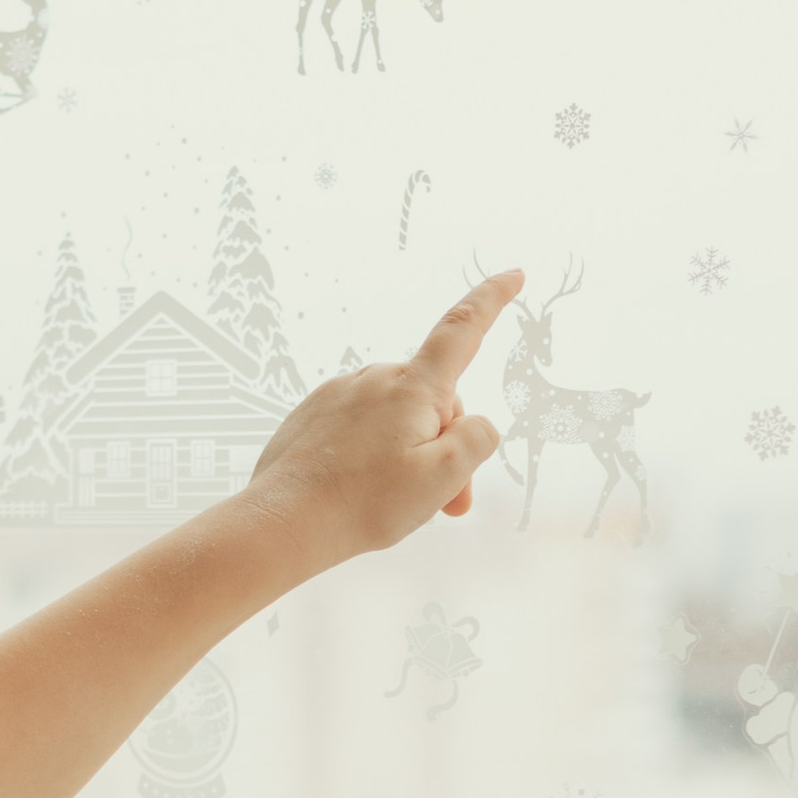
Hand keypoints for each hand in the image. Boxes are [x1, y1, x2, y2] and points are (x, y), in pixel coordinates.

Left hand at [237, 271, 520, 580]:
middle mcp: (375, 377)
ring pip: (397, 416)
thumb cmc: (364, 504)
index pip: (462, 329)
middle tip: (444, 504)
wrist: (284, 522)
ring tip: (392, 500)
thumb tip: (472, 423)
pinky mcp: (314, 413)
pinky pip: (361, 424)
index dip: (492, 300)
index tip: (513, 275)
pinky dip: (372, 452)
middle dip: (446, 445)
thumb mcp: (442, 478)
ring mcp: (341, 392)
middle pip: (434, 400)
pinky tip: (357, 488)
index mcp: (412, 387)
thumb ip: (476, 440)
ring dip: (409, 452)